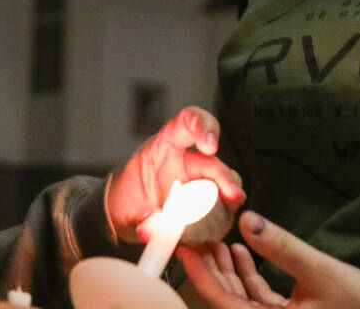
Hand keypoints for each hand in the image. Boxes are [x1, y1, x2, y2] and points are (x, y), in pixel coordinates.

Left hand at [105, 107, 243, 243]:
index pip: (187, 122)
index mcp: (165, 148)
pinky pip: (223, 214)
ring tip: (205, 229)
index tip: (211, 146)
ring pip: (226, 189)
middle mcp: (188, 162)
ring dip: (222, 209)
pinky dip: (218, 227)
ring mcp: (202, 184)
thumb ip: (141, 218)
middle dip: (227, 181)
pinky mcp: (210, 206)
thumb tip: (147, 231)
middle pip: (214, 164)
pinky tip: (204, 236)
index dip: (203, 126)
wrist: (127, 215)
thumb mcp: (126, 204)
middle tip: (233, 197)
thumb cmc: (127, 199)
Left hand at [179, 211, 359, 308]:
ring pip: (241, 297)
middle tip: (192, 236)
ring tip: (213, 237)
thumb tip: (245, 219)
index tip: (184, 247)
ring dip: (226, 269)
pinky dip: (247, 274)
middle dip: (209, 269)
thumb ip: (279, 247)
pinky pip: (257, 297)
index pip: (222, 303)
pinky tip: (239, 249)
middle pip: (227, 300)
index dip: (200, 274)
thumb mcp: (318, 269)